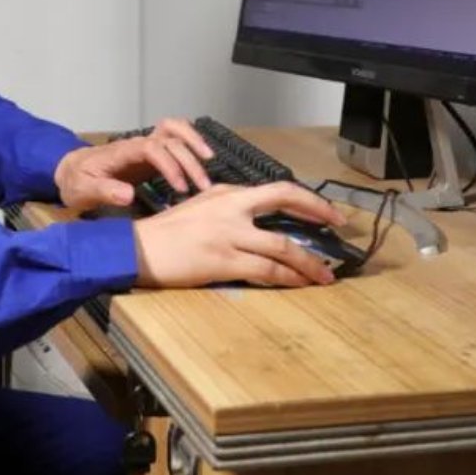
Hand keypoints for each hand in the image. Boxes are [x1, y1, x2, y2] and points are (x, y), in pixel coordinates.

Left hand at [53, 117, 214, 212]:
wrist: (72, 170)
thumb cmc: (77, 181)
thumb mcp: (83, 190)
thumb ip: (104, 191)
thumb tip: (128, 195)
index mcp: (122, 152)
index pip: (151, 148)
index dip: (169, 165)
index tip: (181, 187)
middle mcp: (136, 144)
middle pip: (169, 140)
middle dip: (189, 160)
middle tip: (203, 186)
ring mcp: (144, 145)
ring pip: (174, 129)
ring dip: (193, 141)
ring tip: (210, 161)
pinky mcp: (151, 152)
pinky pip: (173, 136)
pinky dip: (189, 139)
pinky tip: (201, 155)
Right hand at [132, 181, 347, 288]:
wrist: (137, 248)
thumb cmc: (165, 233)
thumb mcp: (199, 207)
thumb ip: (229, 210)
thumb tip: (259, 224)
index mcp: (227, 193)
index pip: (277, 190)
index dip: (307, 200)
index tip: (327, 211)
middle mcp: (231, 207)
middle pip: (285, 202)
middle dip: (318, 213)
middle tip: (339, 227)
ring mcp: (228, 233)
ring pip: (282, 246)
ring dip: (309, 263)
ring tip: (325, 276)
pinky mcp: (223, 260)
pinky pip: (265, 270)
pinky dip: (287, 278)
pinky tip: (298, 284)